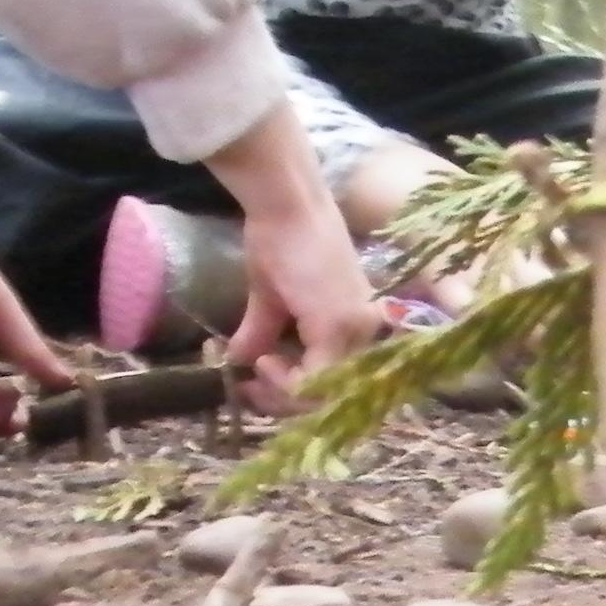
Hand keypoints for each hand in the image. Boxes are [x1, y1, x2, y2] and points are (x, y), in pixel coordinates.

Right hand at [208, 103, 386, 411]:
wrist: (285, 204)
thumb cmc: (279, 238)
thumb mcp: (270, 297)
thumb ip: (261, 332)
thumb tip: (239, 361)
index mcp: (356, 327)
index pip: (336, 385)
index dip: (293, 395)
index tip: (255, 381)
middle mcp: (366, 333)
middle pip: (331, 397)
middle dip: (284, 402)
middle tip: (251, 389)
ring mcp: (357, 329)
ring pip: (324, 394)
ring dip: (282, 393)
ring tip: (256, 372)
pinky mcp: (339, 325)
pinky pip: (315, 380)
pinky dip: (285, 382)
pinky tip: (264, 362)